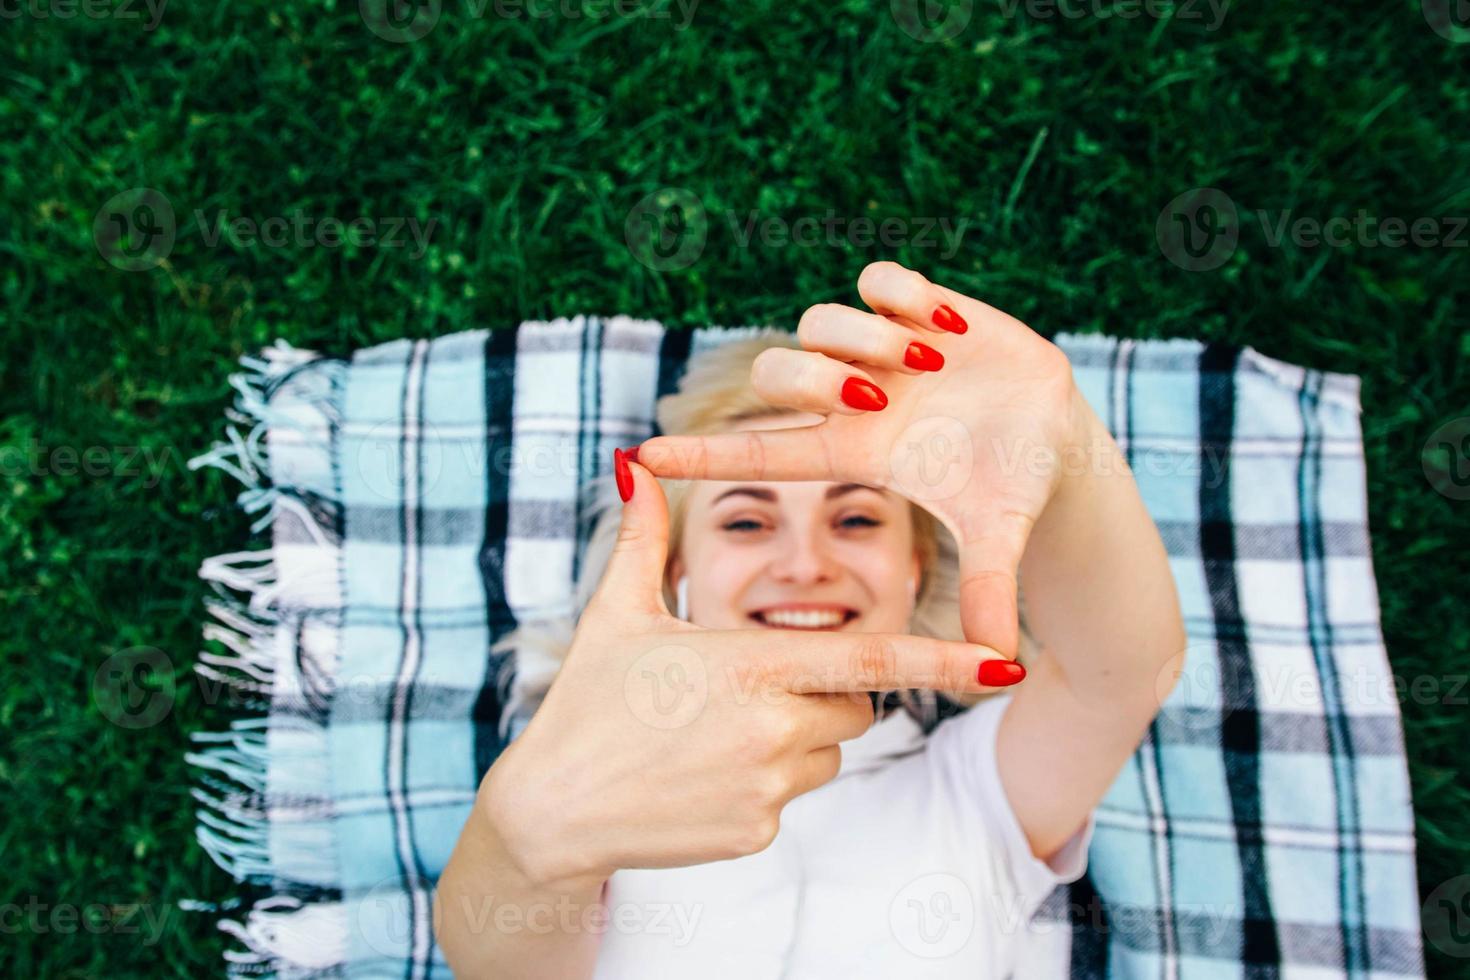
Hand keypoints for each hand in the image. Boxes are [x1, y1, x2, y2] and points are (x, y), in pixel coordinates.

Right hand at [480, 458, 1015, 889]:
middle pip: (852, 703)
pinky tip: (703, 775)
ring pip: (826, 749)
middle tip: (750, 686)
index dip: (943, 662)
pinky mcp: (757, 833)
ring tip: (714, 733)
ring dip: (793, 735)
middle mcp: (770, 729)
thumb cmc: (585, 704)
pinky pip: (792, 795)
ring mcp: (767, 788)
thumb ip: (643, 539)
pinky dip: (763, 781)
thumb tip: (635, 463)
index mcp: (748, 665)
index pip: (871, 663)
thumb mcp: (615, 616)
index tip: (1004, 664)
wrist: (550, 813)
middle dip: (825, 690)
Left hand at [637, 261, 1097, 659]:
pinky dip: (905, 296)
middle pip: (780, 374)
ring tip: (929, 363)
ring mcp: (881, 349)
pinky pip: (880, 279)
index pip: (760, 453)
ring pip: (820, 322)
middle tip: (874, 397)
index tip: (644, 456)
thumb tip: (999, 661)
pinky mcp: (917, 307)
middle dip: (814, 379)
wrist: (1051, 433)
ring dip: (866, 338)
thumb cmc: (1009, 488)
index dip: (703, 454)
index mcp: (852, 451)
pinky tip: (949, 329)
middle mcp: (854, 397)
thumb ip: (988, 588)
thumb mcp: (996, 534)